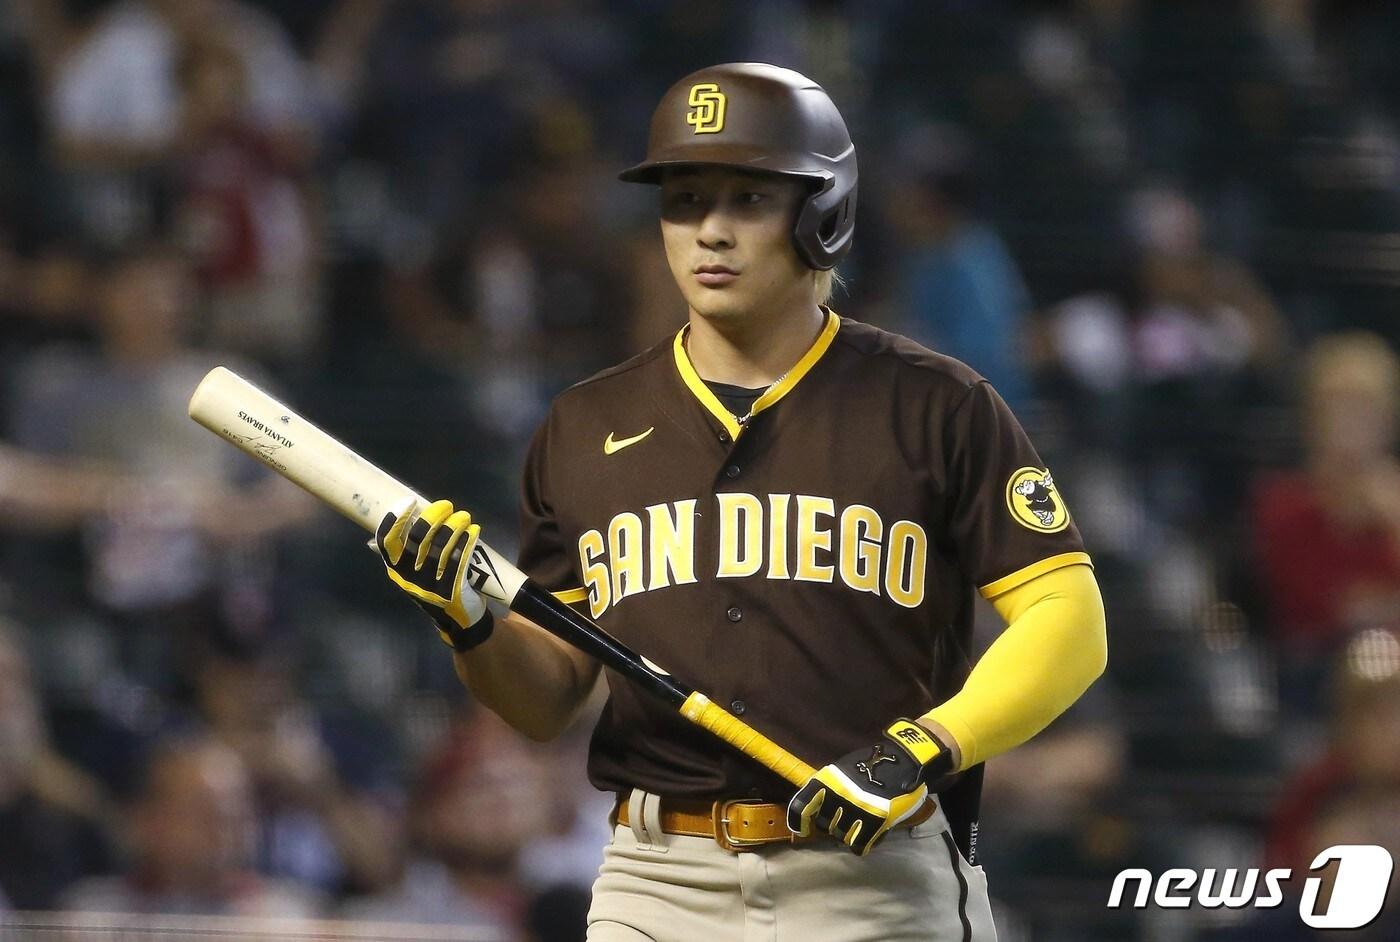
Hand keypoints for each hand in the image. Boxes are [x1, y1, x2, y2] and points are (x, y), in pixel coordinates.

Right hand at [375, 500, 493, 650]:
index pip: (387, 541)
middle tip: (446, 505)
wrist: (459, 621)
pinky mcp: (453, 590)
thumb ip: (407, 552)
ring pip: (442, 546)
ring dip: (455, 525)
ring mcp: (431, 585)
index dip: (396, 518)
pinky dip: (468, 541)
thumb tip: (401, 521)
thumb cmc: (434, 589)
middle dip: (433, 515)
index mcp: (396, 571)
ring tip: (464, 516)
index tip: (409, 501)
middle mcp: (409, 578)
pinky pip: (460, 558)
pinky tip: (474, 531)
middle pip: (418, 537)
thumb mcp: (414, 574)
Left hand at [786, 719, 951, 855]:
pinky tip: (869, 837)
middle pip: (825, 825)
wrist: (905, 757)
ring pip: (842, 837)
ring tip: (860, 825)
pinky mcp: (875, 820)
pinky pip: (859, 845)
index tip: (803, 831)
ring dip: (850, 833)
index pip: (801, 806)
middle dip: (833, 825)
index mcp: (827, 780)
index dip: (798, 822)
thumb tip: (818, 808)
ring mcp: (856, 809)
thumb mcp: (845, 769)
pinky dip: (862, 844)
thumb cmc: (874, 763)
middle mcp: (838, 795)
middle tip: (846, 820)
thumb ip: (831, 788)